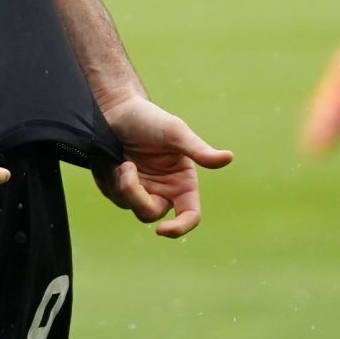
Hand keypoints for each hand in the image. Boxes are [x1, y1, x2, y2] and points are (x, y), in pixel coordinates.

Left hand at [92, 96, 231, 238]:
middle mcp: (163, 191)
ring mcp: (141, 191)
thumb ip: (198, 150)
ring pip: (129, 206)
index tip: (162, 230)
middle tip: (126, 167)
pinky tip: (113, 160)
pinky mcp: (119, 187)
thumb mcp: (175, 132)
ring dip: (121, 182)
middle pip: (151, 214)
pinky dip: (111, 178)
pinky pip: (114, 195)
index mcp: (183, 183)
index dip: (180, 228)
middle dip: (136, 196)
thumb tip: (228, 157)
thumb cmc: (149, 118)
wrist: (118, 109)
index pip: (189, 215)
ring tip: (123, 158)